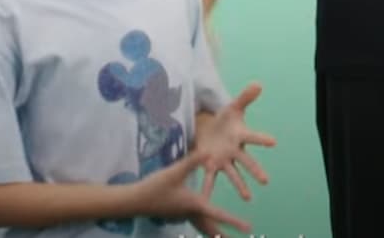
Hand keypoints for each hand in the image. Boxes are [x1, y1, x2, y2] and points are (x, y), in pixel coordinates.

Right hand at [134, 150, 252, 236]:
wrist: (135, 201)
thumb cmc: (155, 186)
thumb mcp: (175, 170)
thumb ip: (193, 161)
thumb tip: (210, 153)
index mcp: (194, 205)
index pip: (218, 214)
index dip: (234, 221)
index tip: (248, 227)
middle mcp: (190, 213)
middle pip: (212, 227)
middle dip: (225, 233)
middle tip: (242, 235)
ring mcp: (182, 215)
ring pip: (202, 226)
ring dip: (214, 230)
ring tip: (223, 235)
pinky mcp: (176, 214)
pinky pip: (194, 221)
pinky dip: (203, 225)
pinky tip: (202, 220)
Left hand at [195, 82, 276, 200]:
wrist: (210, 130)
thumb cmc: (225, 119)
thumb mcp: (232, 107)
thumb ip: (245, 98)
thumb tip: (258, 84)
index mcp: (240, 136)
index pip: (253, 137)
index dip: (262, 139)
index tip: (273, 141)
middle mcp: (235, 151)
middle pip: (247, 161)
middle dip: (255, 170)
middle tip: (265, 180)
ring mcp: (224, 160)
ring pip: (233, 174)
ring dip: (239, 185)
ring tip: (247, 197)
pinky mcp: (211, 166)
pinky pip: (210, 178)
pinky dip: (208, 189)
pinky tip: (205, 201)